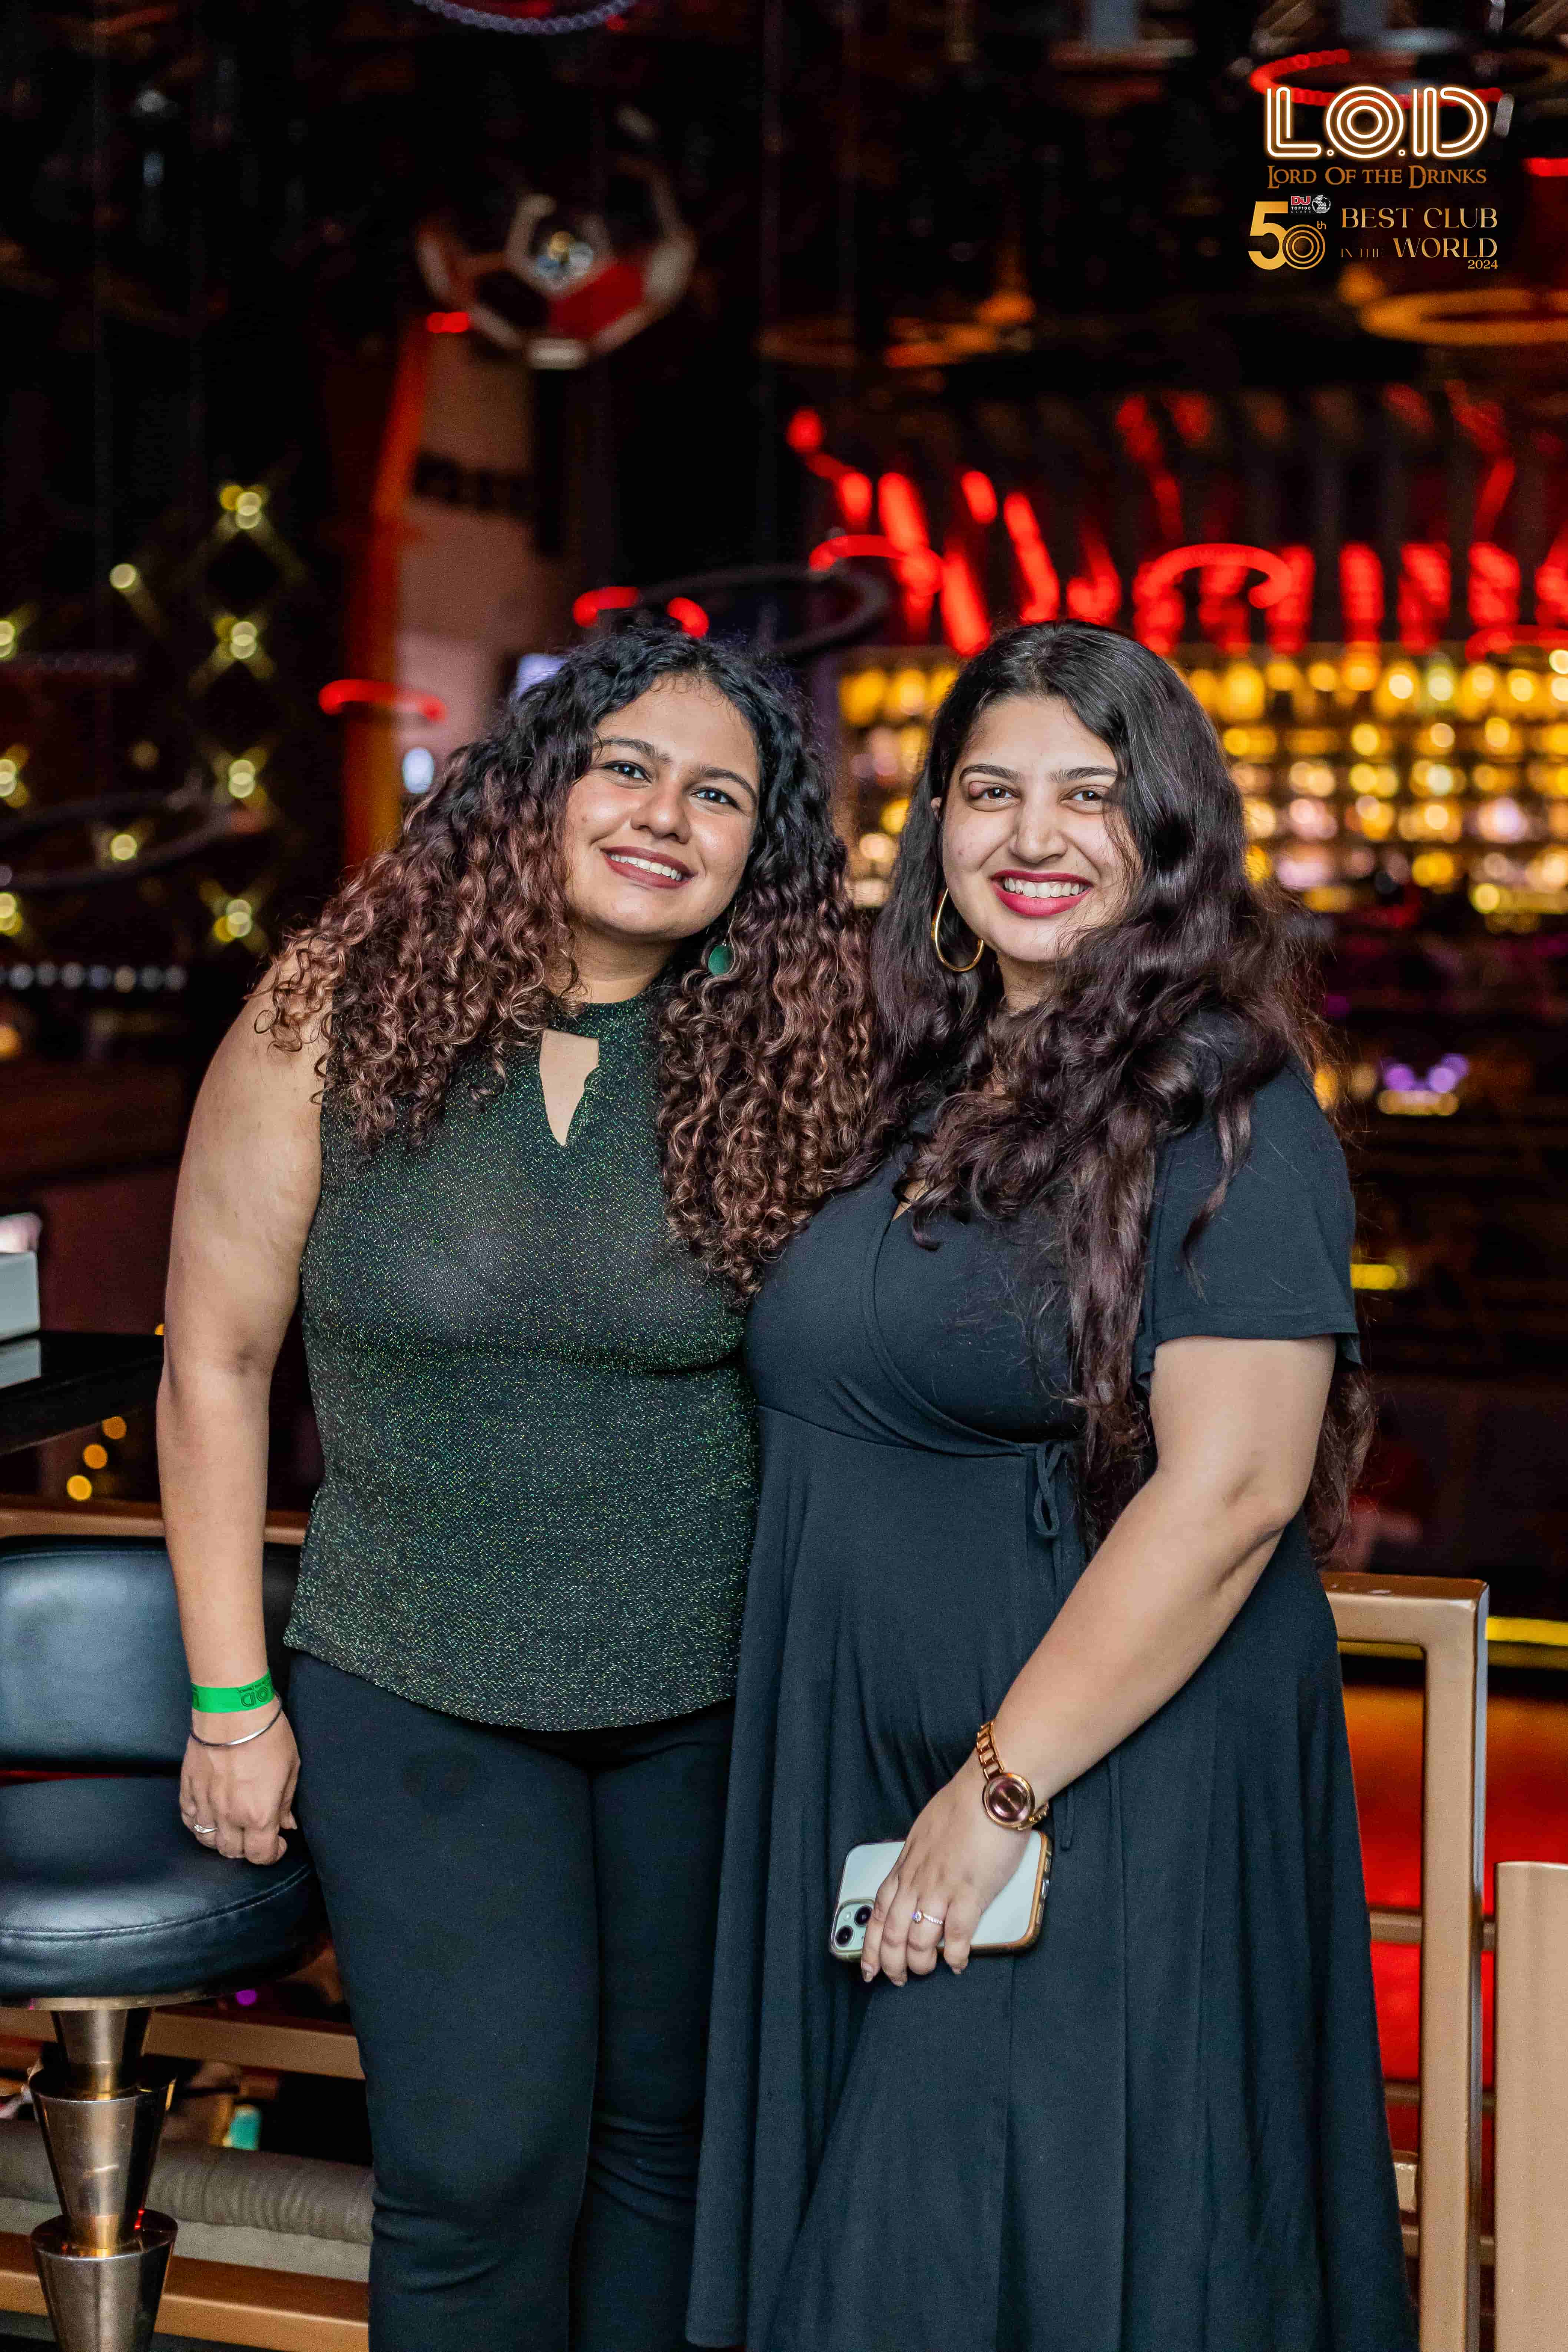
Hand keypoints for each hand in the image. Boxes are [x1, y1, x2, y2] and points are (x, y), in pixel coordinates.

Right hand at [179, 1710, 299, 1865]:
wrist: (234, 1709)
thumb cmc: (267, 1734)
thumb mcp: (291, 1768)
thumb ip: (285, 1802)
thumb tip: (286, 1824)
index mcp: (258, 1814)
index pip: (261, 1855)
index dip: (271, 1854)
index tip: (278, 1844)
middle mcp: (229, 1815)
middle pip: (232, 1852)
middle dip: (247, 1849)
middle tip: (256, 1834)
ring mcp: (205, 1803)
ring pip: (207, 1839)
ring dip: (221, 1839)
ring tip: (233, 1827)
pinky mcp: (188, 1787)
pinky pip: (188, 1818)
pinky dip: (198, 1823)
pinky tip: (209, 1815)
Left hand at [860, 1754, 1027, 1984]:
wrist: (989, 1791)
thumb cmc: (962, 1805)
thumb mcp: (926, 1831)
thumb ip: (920, 1856)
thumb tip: (921, 1871)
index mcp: (906, 1864)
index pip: (879, 1911)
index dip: (871, 1943)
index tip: (869, 1964)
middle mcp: (918, 1880)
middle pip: (893, 1933)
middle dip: (891, 1962)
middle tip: (897, 1978)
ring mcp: (942, 1888)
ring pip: (919, 1940)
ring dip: (920, 1963)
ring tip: (925, 1971)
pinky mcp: (970, 1893)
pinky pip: (957, 1936)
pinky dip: (955, 1955)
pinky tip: (957, 1964)